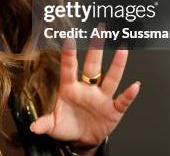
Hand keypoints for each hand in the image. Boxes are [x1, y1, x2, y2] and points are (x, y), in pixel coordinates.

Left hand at [29, 35, 139, 149]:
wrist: (82, 140)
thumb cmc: (67, 126)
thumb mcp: (53, 126)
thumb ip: (44, 124)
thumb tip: (34, 127)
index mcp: (70, 89)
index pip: (69, 68)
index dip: (69, 54)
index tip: (69, 38)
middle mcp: (87, 89)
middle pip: (92, 66)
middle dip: (96, 49)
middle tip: (100, 30)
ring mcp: (101, 98)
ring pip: (111, 78)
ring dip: (117, 65)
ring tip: (123, 50)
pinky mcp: (113, 110)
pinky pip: (122, 101)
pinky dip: (129, 95)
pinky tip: (135, 86)